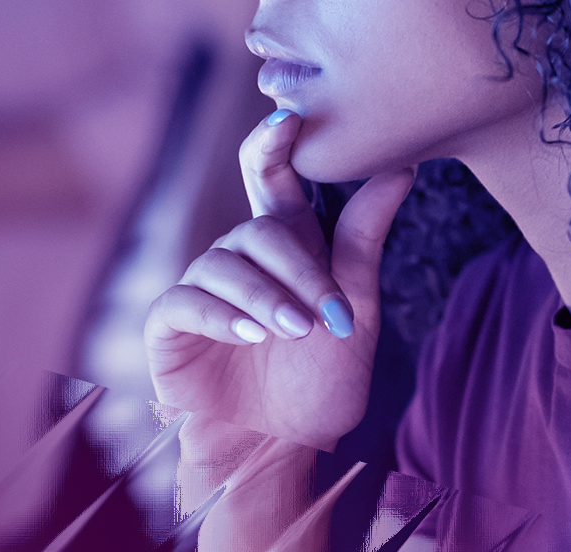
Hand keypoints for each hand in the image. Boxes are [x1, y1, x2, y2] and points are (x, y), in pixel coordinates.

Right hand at [145, 110, 413, 450]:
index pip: (271, 176)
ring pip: (225, 263)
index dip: (274, 141)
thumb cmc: (318, 386)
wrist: (279, 455)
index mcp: (283, 245)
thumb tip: (402, 166)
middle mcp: (237, 258)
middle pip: (258, 227)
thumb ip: (365, 240)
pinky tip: (249, 337)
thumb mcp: (356, 314)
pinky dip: (220, 315)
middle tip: (331, 313)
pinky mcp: (169, 325)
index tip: (289, 115)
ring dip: (266, 296)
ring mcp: (200, 289)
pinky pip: (186, 301)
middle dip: (299, 266)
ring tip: (296, 330)